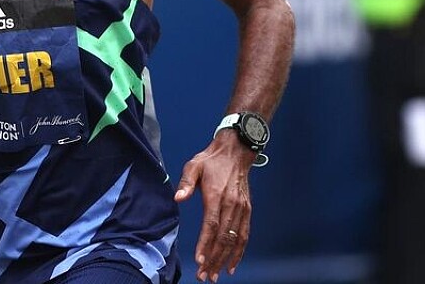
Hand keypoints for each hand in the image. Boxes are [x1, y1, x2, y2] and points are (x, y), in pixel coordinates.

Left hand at [174, 134, 254, 281]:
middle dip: (213, 258)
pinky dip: (239, 252)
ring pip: (234, 240)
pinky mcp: (247, 211)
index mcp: (217, 195)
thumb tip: (178, 198)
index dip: (206, 244)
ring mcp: (241, 209)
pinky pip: (244, 235)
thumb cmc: (211, 160)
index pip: (212, 224)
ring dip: (225, 259)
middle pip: (223, 237)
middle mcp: (232, 205)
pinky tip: (231, 265)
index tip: (200, 260)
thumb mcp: (194, 165)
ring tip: (215, 275)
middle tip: (204, 275)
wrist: (235, 152)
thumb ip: (186, 183)